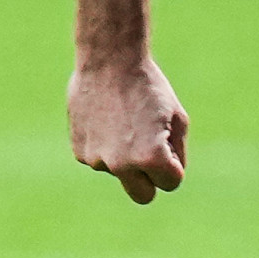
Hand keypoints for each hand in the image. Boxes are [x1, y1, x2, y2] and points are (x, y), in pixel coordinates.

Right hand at [70, 58, 190, 200]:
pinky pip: (99, 158)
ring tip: (124, 120)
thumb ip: (177, 153)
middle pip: (143, 196)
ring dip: (125, 155)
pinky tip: (105, 119)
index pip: (172, 183)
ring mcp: (97, 160)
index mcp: (151, 159)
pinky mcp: (80, 151)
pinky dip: (104, 145)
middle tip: (149, 154)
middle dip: (150, 181)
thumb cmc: (149, 88)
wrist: (109, 61)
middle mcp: (122, 165)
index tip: (168, 142)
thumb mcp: (178, 119)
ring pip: (119, 172)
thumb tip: (167, 177)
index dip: (173, 163)